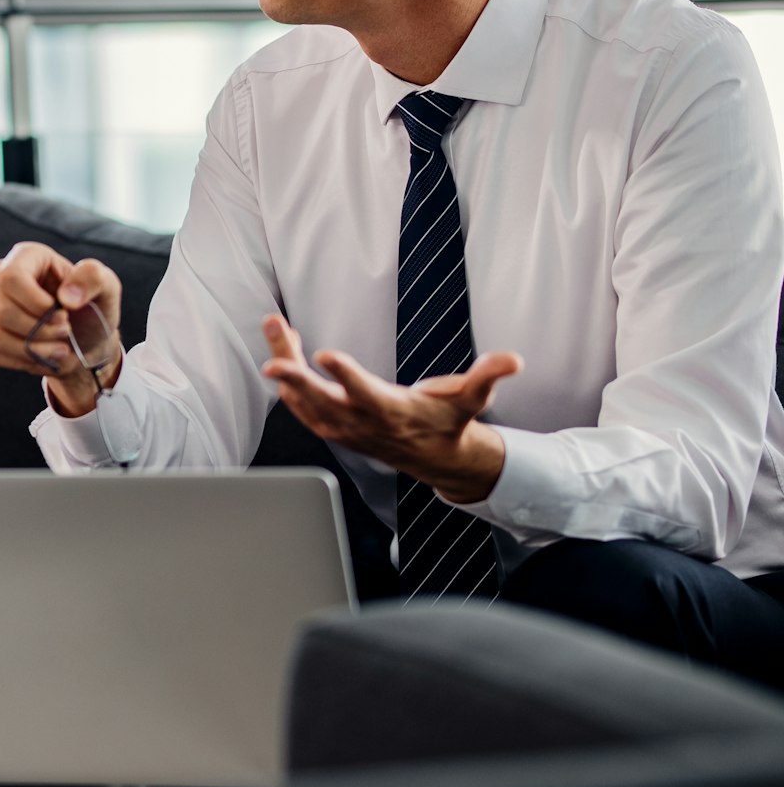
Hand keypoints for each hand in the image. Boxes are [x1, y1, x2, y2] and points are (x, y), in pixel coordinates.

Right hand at [0, 241, 124, 417]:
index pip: (10, 278)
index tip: (63, 317)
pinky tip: (38, 356)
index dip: (35, 304)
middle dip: (37, 332)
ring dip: (30, 351)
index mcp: (26, 256)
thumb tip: (65, 296)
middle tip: (64, 334)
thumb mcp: (106, 288)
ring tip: (58, 350)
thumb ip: (93, 279)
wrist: (83, 341)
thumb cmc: (92, 310)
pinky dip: (18, 361)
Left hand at [257, 314, 520, 502]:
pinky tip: (282, 348)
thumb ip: (489, 377)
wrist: (434, 459)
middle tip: (272, 356)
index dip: (344, 375)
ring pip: (303, 399)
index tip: (324, 354)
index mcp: (392, 411)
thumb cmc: (450, 422)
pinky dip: (288, 379)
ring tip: (275, 327)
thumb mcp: (474, 400)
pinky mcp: (331, 426)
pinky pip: (300, 404)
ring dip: (286, 366)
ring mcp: (342, 427)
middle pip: (321, 401)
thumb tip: (514, 360)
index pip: (364, 393)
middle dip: (295, 378)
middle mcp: (361, 422)